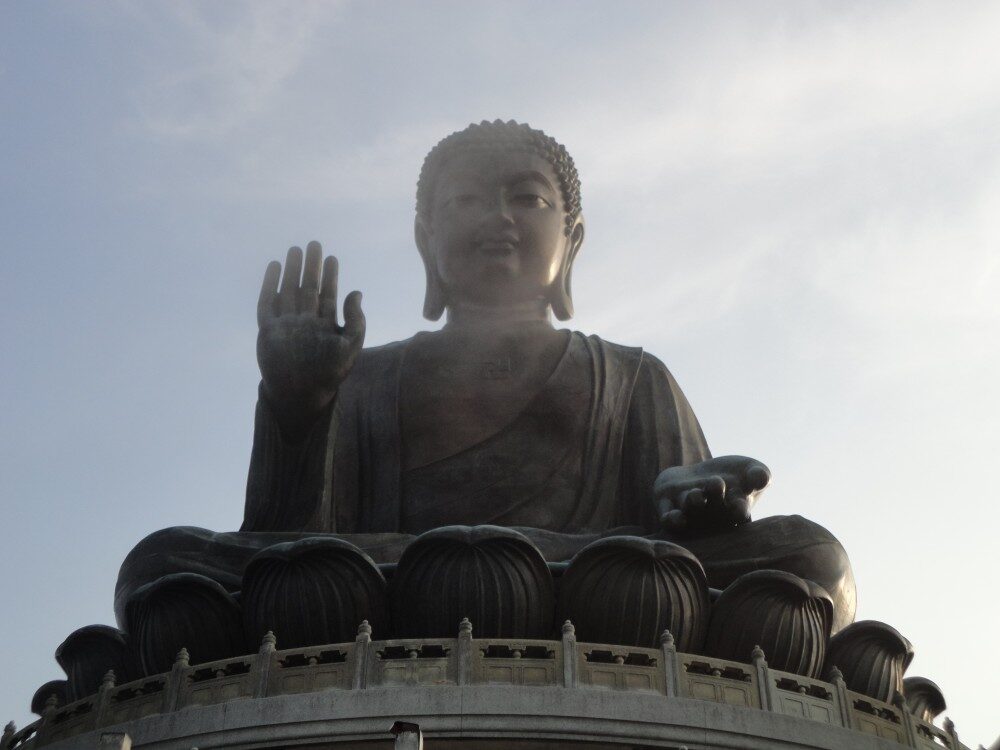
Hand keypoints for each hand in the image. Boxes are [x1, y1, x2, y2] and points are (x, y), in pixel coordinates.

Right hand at [257, 241, 364, 435]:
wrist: (301, 394)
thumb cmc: (328, 374)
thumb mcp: (350, 346)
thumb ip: (356, 320)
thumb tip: (357, 292)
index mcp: (324, 326)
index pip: (328, 295)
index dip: (331, 276)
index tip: (332, 258)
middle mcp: (305, 322)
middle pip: (308, 288)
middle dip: (311, 267)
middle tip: (314, 244)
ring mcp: (286, 324)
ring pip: (288, 291)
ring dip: (291, 271)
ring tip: (294, 250)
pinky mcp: (268, 329)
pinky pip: (267, 302)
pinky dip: (269, 284)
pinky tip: (274, 267)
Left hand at [654, 455, 770, 533]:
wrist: (701, 475)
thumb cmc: (733, 475)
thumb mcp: (751, 471)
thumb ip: (759, 475)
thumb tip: (761, 478)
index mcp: (735, 511)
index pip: (739, 514)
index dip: (738, 510)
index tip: (739, 504)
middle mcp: (712, 516)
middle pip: (713, 510)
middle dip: (714, 498)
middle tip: (716, 482)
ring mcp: (690, 514)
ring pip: (690, 512)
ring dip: (693, 504)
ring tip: (696, 494)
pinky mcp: (668, 508)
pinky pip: (668, 519)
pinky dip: (671, 520)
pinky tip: (675, 517)